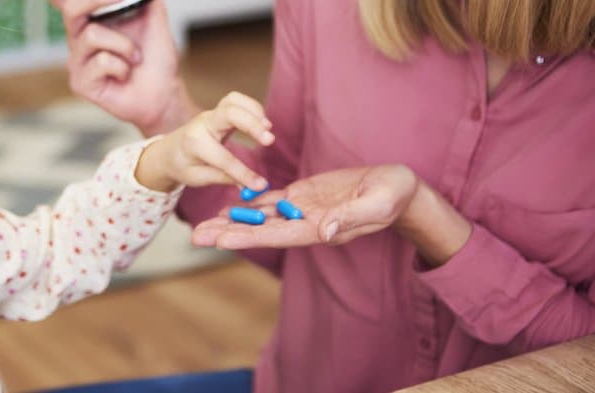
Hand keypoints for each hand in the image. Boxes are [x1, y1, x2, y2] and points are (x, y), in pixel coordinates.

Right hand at [52, 0, 196, 135]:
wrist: (164, 92)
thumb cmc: (155, 59)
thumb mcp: (154, 18)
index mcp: (91, 21)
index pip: (67, 1)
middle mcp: (79, 39)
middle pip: (71, 9)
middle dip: (98, 0)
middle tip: (123, 0)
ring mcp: (77, 61)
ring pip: (92, 35)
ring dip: (123, 44)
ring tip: (135, 57)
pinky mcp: (80, 83)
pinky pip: (100, 61)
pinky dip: (121, 66)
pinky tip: (124, 75)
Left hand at [135, 92, 274, 191]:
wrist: (169, 151)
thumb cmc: (183, 166)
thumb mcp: (198, 178)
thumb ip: (224, 178)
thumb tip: (252, 187)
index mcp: (194, 144)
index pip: (223, 158)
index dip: (243, 172)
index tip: (260, 184)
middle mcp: (203, 124)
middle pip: (229, 114)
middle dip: (252, 125)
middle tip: (270, 141)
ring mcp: (211, 114)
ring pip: (233, 101)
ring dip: (254, 111)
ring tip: (268, 129)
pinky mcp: (219, 110)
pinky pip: (237, 100)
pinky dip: (252, 107)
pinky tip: (262, 123)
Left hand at [192, 165, 419, 248]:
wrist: (401, 188)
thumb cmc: (393, 196)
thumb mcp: (377, 204)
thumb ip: (350, 219)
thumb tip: (323, 232)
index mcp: (319, 228)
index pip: (276, 235)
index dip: (248, 236)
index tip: (220, 240)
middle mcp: (305, 224)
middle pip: (260, 230)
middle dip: (228, 233)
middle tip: (196, 238)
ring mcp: (303, 211)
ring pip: (260, 217)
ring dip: (232, 221)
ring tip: (202, 226)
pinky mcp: (304, 196)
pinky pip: (272, 201)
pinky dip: (250, 203)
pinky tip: (228, 205)